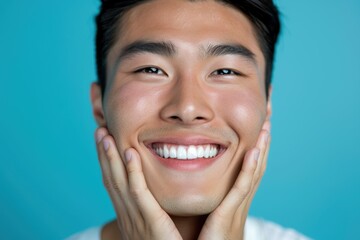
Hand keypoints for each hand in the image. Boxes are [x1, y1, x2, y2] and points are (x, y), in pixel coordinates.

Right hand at [95, 128, 182, 239]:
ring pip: (119, 181)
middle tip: (99, 130)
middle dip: (104, 154)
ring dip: (111, 156)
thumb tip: (152, 194)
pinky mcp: (149, 219)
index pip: (115, 183)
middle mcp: (127, 214)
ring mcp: (135, 217)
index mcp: (129, 214)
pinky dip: (132, 171)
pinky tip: (130, 152)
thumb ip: (151, 209)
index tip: (104, 141)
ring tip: (105, 134)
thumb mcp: (153, 225)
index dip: (107, 162)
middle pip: (111, 178)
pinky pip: (138, 192)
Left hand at [198, 121, 270, 239]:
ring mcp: (238, 206)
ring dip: (262, 148)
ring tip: (266, 125)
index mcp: (236, 197)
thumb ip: (212, 195)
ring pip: (254, 171)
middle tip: (269, 115)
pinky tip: (253, 151)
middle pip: (258, 164)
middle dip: (264, 140)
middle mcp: (242, 199)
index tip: (260, 123)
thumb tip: (201, 177)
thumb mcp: (212, 212)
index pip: (250, 165)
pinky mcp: (230, 214)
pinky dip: (250, 169)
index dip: (257, 144)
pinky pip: (242, 188)